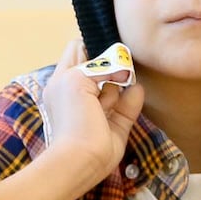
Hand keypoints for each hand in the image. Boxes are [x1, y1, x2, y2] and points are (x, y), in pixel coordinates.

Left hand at [41, 38, 144, 189]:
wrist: (80, 157)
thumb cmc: (72, 115)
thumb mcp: (76, 78)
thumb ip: (98, 66)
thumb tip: (120, 66)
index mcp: (64, 80)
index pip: (77, 51)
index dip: (91, 45)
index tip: (107, 41)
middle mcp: (81, 92)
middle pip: (101, 67)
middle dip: (111, 63)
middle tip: (122, 58)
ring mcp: (100, 109)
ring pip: (116, 85)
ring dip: (120, 82)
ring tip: (121, 84)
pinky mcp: (116, 124)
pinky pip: (129, 104)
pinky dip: (134, 97)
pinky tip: (136, 91)